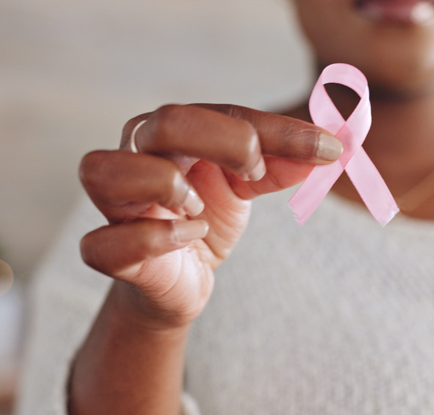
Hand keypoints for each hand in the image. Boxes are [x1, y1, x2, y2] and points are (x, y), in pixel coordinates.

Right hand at [78, 104, 341, 328]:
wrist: (182, 282)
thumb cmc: (206, 221)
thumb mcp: (247, 185)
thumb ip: (279, 163)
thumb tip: (328, 149)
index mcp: (171, 131)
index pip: (224, 113)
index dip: (280, 131)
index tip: (329, 150)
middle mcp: (135, 156)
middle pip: (165, 122)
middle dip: (226, 142)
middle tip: (254, 173)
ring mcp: (115, 204)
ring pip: (104, 170)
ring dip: (165, 185)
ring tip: (198, 208)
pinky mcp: (108, 252)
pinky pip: (104, 243)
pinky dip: (154, 239)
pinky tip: (188, 239)